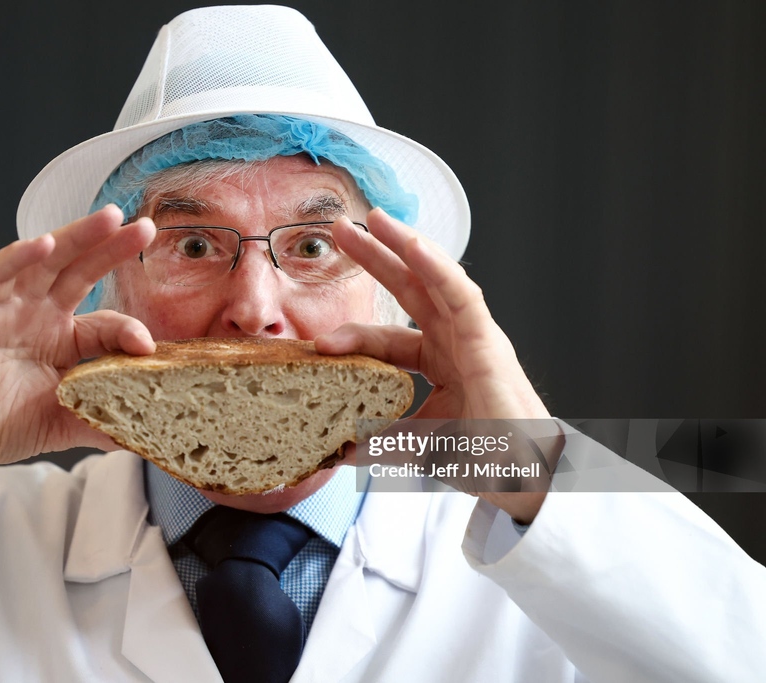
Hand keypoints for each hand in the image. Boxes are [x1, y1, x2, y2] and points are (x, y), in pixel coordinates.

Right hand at [0, 205, 156, 496]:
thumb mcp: (63, 425)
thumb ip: (102, 425)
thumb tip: (146, 441)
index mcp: (64, 340)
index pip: (106, 322)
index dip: (129, 329)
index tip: (148, 346)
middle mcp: (40, 316)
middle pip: (83, 271)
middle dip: (112, 248)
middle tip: (145, 228)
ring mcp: (10, 309)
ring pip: (47, 261)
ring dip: (77, 236)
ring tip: (110, 218)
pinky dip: (19, 257)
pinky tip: (43, 243)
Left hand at [317, 209, 558, 521]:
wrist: (522, 480)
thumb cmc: (485, 459)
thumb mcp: (418, 444)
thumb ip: (383, 440)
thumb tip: (339, 451)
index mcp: (440, 362)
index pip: (388, 337)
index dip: (353, 334)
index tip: (316, 341)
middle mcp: (455, 342)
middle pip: (409, 289)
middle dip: (375, 257)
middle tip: (342, 229)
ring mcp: (473, 337)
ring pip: (435, 278)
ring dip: (404, 245)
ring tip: (374, 219)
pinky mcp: (488, 340)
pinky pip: (461, 294)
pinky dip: (437, 267)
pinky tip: (411, 245)